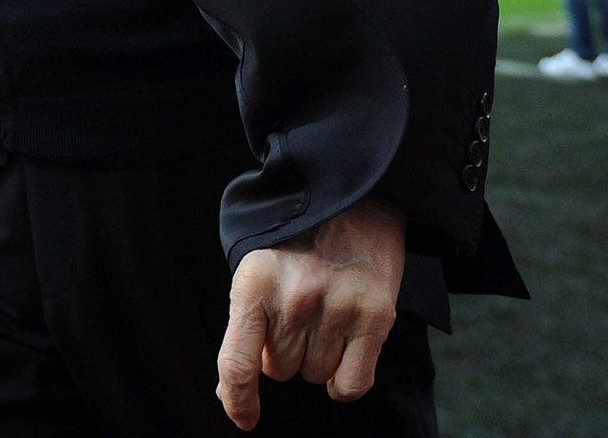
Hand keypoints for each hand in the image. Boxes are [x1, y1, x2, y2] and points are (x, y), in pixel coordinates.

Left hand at [215, 196, 406, 429]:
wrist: (357, 191)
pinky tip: (347, 351)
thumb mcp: (259, 267)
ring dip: (319, 357)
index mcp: (256, 284)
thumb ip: (245, 325)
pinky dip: (346, 380)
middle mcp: (295, 299)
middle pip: (282, 371)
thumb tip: (232, 390)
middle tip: (300, 311)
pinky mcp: (375, 315)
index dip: (237, 400)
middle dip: (287, 351)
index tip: (244, 417)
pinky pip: (352, 382)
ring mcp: (337, 308)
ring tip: (327, 312)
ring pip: (317, 375)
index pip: (237, 364)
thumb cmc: (300, 233)